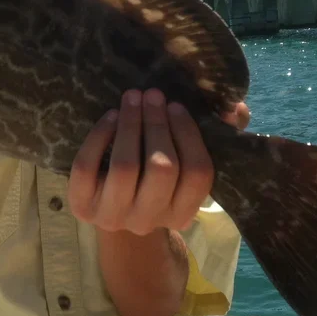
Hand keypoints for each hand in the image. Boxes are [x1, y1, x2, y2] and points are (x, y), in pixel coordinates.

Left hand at [68, 89, 249, 234]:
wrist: (110, 207)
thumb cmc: (154, 177)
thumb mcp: (184, 164)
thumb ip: (218, 136)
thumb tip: (236, 108)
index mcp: (182, 214)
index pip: (197, 174)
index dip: (189, 134)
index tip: (177, 106)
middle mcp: (148, 221)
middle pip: (162, 168)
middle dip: (157, 124)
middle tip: (153, 94)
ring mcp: (112, 216)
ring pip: (126, 166)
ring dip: (131, 125)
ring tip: (132, 98)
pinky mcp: (80, 206)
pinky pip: (87, 167)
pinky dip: (99, 137)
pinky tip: (110, 116)